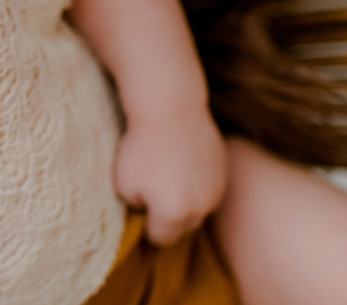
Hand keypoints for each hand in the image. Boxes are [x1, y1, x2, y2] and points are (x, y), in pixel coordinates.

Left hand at [112, 105, 227, 245]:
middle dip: (168, 218)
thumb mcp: (123, 184)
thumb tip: (146, 212)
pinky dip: (197, 183)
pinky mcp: (223, 170)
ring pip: (199, 208)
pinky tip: (181, 164)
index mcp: (174, 214)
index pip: (160, 238)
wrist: (170, 109)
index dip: (147, 228)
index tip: (139, 211)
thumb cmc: (141, 147)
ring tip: (166, 176)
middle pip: (183, 227)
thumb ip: (136, 207)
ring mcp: (216, 189)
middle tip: (151, 194)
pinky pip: (209, 187)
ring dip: (186, 201)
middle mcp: (201, 207)